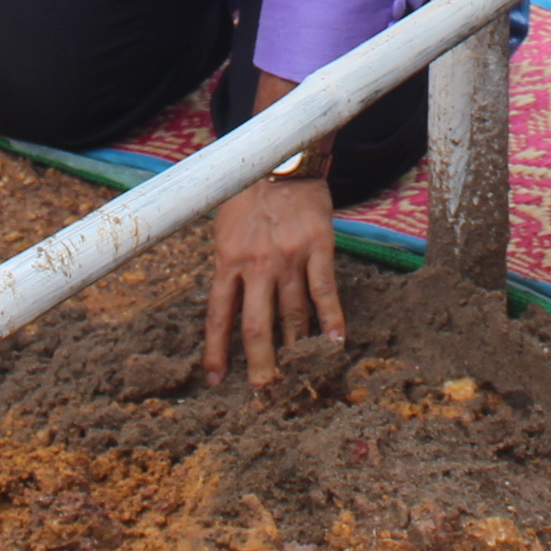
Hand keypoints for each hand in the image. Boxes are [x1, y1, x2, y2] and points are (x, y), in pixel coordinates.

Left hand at [204, 174, 343, 385]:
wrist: (282, 158)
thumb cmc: (248, 195)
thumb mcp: (225, 229)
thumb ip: (228, 266)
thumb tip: (228, 305)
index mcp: (228, 259)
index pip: (219, 316)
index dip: (217, 351)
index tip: (216, 379)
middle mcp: (256, 264)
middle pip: (256, 326)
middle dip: (260, 364)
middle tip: (265, 391)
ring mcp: (289, 257)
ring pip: (292, 314)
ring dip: (295, 348)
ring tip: (297, 375)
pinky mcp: (318, 247)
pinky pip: (324, 291)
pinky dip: (330, 319)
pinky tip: (334, 343)